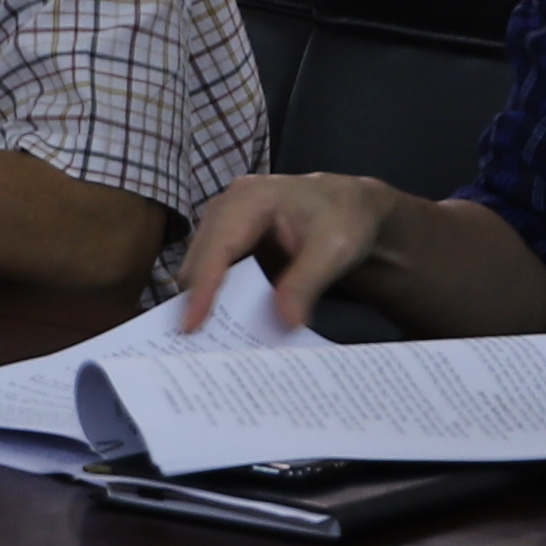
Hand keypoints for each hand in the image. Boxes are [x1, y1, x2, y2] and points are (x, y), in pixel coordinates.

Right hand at [173, 173, 401, 329]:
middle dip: (197, 300)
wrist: (353, 207)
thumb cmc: (344, 217)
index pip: (216, 249)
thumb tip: (285, 324)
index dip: (203, 289)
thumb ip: (306, 284)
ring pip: (201, 269)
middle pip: (199, 260)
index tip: (192, 327)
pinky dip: (220, 299)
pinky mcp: (232, 244)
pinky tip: (231, 324)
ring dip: (206, 302)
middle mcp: (227, 208)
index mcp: (249, 199)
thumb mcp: (333, 250)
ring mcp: (226, 225)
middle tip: (201, 345)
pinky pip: (215, 274)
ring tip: (211, 340)